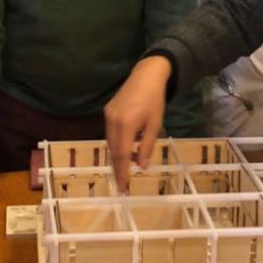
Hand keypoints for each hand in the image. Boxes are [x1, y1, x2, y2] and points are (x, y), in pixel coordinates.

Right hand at [105, 56, 170, 191]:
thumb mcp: (155, 125)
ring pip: (110, 142)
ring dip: (116, 156)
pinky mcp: (107, 111)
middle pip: (113, 150)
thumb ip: (147, 146)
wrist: (146, 76)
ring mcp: (108, 115)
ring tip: (122, 169)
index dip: (122, 172)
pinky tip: (123, 149)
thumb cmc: (155, 101)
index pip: (122, 155)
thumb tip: (141, 166)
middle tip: (121, 184)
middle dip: (117, 168)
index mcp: (126, 125)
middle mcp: (112, 121)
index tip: (122, 187)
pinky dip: (115, 143)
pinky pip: (109, 132)